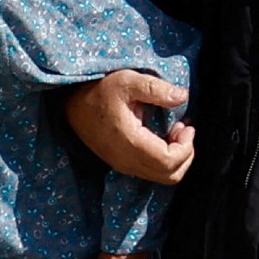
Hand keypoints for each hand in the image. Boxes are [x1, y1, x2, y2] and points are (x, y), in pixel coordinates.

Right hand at [65, 70, 194, 184]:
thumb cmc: (99, 90)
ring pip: (162, 177)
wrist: (71, 103)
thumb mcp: (128, 81)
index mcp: (130, 143)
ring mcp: (123, 165)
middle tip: (184, 129)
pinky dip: (165, 159)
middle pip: (169, 175)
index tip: (187, 126)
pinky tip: (163, 137)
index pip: (169, 161)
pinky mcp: (121, 163)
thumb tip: (183, 97)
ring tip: (175, 132)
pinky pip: (151, 171)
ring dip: (176, 158)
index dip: (186, 147)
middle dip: (185, 154)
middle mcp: (126, 161)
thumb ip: (156, 89)